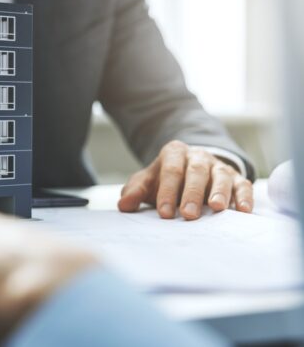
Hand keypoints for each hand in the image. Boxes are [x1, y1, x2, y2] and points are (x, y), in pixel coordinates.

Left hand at [118, 140, 252, 219]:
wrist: (188, 170)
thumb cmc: (165, 179)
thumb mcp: (147, 181)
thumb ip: (135, 191)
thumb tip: (124, 205)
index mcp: (174, 153)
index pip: (170, 171)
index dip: (167, 192)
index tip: (164, 213)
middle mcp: (198, 157)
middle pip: (196, 171)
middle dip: (192, 193)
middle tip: (189, 214)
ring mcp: (218, 166)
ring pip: (221, 176)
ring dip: (220, 192)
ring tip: (217, 208)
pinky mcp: (236, 177)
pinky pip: (242, 185)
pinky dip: (244, 197)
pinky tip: (242, 210)